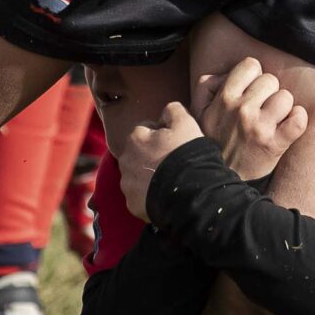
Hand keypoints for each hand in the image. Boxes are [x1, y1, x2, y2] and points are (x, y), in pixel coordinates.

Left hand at [116, 102, 205, 219]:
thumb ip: (173, 110)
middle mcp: (125, 160)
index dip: (162, 135)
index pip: (146, 130)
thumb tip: (166, 110)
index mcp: (135, 138)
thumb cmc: (186, 155)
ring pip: (137, 176)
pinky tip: (164, 195)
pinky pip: (139, 197)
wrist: (188, 194)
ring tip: (169, 180)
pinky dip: (148, 196)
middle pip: (139, 154)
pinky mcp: (132, 204)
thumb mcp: (186, 123)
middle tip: (172, 163)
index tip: (175, 144)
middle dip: (151, 156)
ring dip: (148, 176)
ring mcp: (127, 184)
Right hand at [190, 57, 308, 182]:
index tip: (251, 91)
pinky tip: (289, 125)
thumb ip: (206, 86)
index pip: (251, 65)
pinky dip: (298, 120)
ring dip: (282, 107)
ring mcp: (259, 127)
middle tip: (261, 108)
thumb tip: (226, 75)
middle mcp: (242, 110)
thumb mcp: (199, 112)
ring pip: (286, 97)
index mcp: (224, 98)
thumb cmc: (213, 141)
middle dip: (268, 92)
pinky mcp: (275, 145)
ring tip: (272, 119)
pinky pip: (299, 120)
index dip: (254, 76)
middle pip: (271, 80)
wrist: (218, 179)